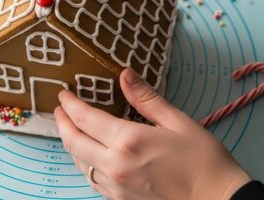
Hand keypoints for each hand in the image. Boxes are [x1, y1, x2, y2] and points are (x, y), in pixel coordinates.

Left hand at [54, 68, 250, 199]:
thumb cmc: (204, 160)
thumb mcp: (177, 121)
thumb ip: (145, 98)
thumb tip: (125, 75)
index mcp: (128, 141)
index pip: (85, 119)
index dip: (70, 105)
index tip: (64, 94)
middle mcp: (115, 165)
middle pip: (73, 141)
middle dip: (62, 122)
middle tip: (59, 109)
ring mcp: (116, 186)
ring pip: (79, 162)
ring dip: (71, 143)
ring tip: (72, 128)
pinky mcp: (120, 199)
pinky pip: (92, 179)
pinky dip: (85, 163)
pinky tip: (90, 154)